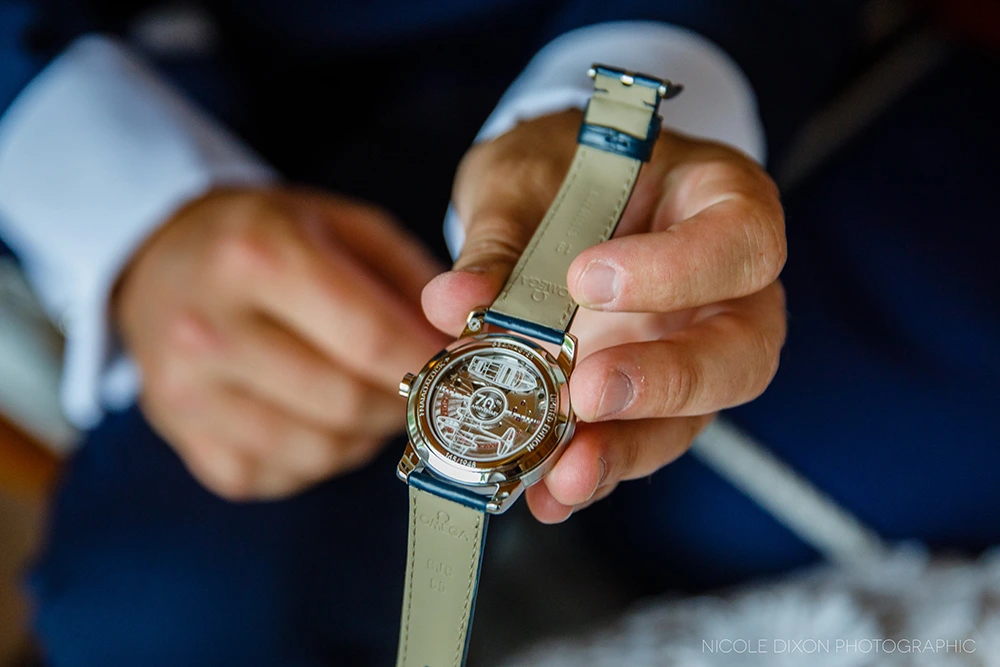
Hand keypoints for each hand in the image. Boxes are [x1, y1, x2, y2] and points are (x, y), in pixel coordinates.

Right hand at [115, 187, 448, 499]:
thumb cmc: (266, 239)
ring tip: (368, 395)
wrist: (159, 262)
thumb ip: (412, 278)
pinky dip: (321, 455)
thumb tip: (464, 344)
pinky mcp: (183, 438)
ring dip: (365, 434)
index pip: (369, 336)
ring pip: (321, 450)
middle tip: (420, 386)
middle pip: (347, 401)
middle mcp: (208, 328)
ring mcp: (186, 391)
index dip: (431, 363)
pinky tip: (318, 415)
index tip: (463, 368)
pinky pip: (284, 473)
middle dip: (402, 402)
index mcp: (255, 257)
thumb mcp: (343, 224)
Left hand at [423, 110, 786, 521]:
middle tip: (588, 390)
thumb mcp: (526, 176)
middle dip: (667, 381)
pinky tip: (546, 491)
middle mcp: (725, 290)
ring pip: (691, 417)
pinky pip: (634, 442)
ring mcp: (688, 350)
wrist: (551, 190)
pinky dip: (591, 468)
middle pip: (740, 352)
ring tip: (563, 472)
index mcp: (721, 203)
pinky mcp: (646, 400)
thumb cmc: (561, 165)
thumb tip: (452, 302)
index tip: (587, 278)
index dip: (678, 269)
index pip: (740, 241)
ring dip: (625, 448)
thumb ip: (499, 238)